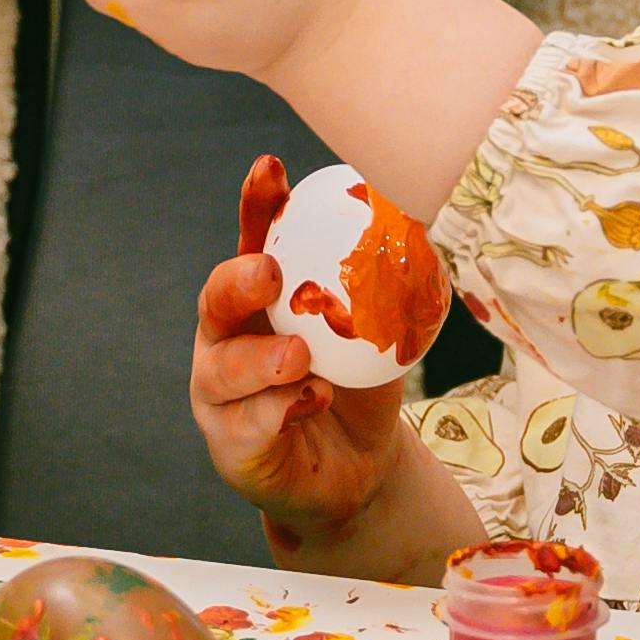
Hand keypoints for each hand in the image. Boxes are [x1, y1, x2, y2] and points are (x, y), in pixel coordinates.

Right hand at [191, 160, 480, 580]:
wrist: (359, 470)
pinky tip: (310, 401)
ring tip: (299, 356)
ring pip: (222, 369)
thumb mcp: (378, 330)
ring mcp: (221, 396)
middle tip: (271, 274)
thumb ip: (384, 287)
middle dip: (238, 281)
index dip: (257, 206)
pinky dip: (278, 411)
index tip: (271, 169)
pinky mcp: (231, 447)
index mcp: (259, 299)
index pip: (252, 242)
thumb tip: (424, 222)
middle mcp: (227, 340)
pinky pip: (245, 425)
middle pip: (216, 300)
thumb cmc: (359, 384)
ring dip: (261, 360)